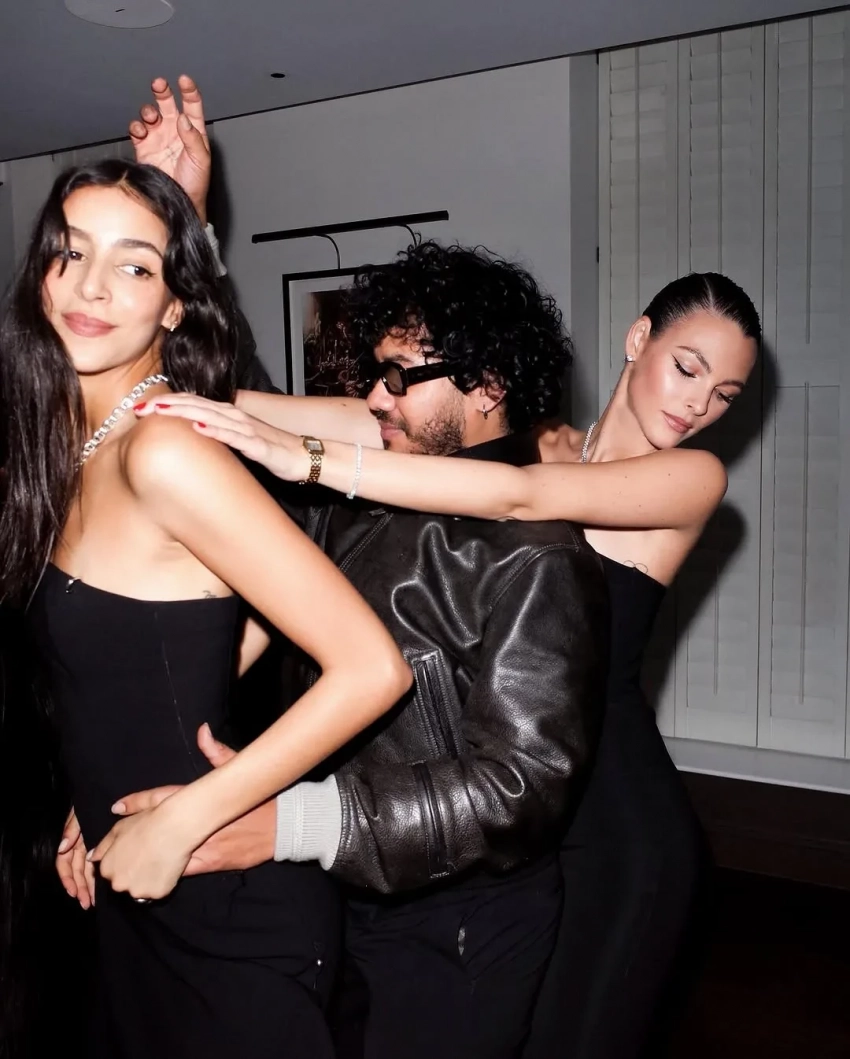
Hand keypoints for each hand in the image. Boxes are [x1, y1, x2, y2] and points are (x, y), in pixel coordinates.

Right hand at [56, 808, 95, 908]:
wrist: (106, 792)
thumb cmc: (91, 801)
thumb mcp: (78, 813)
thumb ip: (71, 829)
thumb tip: (62, 848)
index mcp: (72, 839)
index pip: (65, 864)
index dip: (67, 879)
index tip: (73, 892)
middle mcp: (80, 845)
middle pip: (77, 871)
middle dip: (79, 888)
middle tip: (86, 903)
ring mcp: (91, 846)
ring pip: (87, 870)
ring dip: (88, 886)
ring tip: (92, 901)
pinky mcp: (104, 845)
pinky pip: (97, 863)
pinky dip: (97, 875)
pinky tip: (101, 887)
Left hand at [90, 800, 197, 900]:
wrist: (174, 827)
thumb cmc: (146, 823)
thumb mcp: (119, 828)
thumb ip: (103, 846)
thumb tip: (92, 857)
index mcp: (107, 868)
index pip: (110, 874)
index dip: (124, 864)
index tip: (135, 854)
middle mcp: (118, 884)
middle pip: (124, 885)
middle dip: (133, 875)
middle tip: (148, 858)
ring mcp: (137, 891)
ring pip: (140, 890)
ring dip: (147, 881)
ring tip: (159, 862)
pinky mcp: (156, 894)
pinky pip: (157, 892)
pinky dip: (162, 883)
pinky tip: (168, 868)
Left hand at [113, 723, 275, 874]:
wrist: (286, 825)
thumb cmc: (261, 799)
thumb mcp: (238, 771)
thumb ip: (217, 753)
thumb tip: (202, 730)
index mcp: (204, 798)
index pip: (164, 798)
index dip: (139, 803)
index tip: (116, 808)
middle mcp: (201, 822)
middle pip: (158, 830)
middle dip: (131, 838)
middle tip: (104, 848)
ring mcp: (206, 845)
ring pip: (166, 854)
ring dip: (143, 860)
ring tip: (118, 868)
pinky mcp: (214, 863)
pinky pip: (183, 871)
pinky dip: (164, 876)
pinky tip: (147, 883)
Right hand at [129, 75, 210, 223]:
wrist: (178, 201)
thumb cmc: (195, 184)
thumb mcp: (201, 160)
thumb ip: (193, 138)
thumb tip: (184, 118)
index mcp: (192, 132)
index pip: (192, 105)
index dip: (188, 91)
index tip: (184, 80)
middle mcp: (175, 131)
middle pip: (168, 104)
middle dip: (162, 92)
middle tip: (159, 85)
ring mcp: (159, 137)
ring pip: (150, 114)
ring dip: (149, 111)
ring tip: (151, 118)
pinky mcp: (144, 147)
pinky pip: (137, 130)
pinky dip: (136, 126)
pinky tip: (141, 130)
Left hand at [134, 394, 307, 481]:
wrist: (304, 457)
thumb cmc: (272, 450)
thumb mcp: (238, 441)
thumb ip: (216, 436)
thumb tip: (190, 439)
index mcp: (228, 416)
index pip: (192, 404)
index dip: (166, 403)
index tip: (138, 408)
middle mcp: (235, 417)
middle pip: (196, 405)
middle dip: (165, 405)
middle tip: (137, 408)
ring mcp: (247, 430)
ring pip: (211, 416)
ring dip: (184, 411)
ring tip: (159, 410)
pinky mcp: (259, 445)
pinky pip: (235, 437)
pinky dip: (216, 430)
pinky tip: (198, 427)